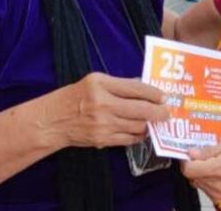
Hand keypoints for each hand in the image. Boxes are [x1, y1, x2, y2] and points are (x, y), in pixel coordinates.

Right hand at [54, 73, 169, 148]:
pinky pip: (129, 139)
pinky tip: (140, 130)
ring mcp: (103, 124)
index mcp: (101, 85)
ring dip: (149, 124)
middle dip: (159, 112)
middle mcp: (103, 104)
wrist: (53, 121)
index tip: (163, 96)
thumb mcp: (94, 81)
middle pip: (141, 109)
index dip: (154, 93)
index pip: (136, 88)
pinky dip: (138, 135)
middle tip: (166, 112)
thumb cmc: (74, 97)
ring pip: (138, 126)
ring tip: (154, 121)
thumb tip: (143, 89)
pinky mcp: (103, 140)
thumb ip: (118, 85)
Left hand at [182, 141, 220, 202]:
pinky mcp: (220, 198)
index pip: (189, 170)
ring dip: (201, 172)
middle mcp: (216, 185)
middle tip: (206, 155)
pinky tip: (218, 171)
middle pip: (192, 176)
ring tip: (215, 163)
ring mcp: (218, 193)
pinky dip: (207, 179)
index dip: (186, 160)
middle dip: (195, 165)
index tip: (191, 153)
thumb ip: (208, 151)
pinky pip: (205, 187)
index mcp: (218, 170)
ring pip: (197, 182)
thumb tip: (191, 153)